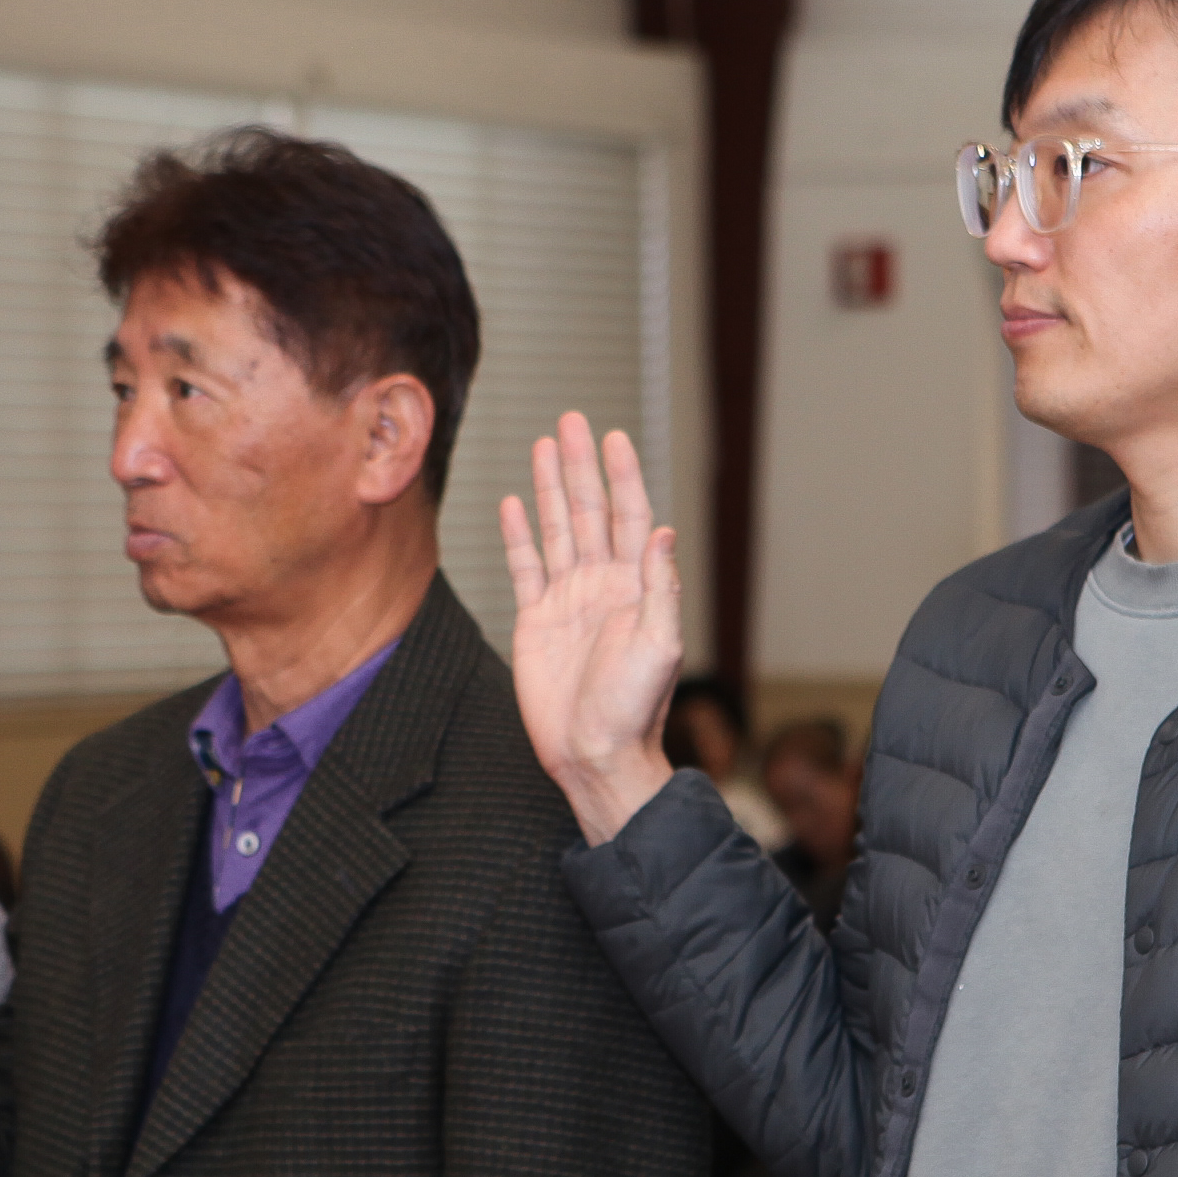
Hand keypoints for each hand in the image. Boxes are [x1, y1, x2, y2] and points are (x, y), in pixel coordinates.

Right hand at [498, 411, 683, 844]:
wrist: (594, 754)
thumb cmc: (635, 709)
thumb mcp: (660, 646)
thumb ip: (660, 587)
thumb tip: (666, 530)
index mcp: (636, 586)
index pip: (630, 517)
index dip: (622, 477)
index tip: (613, 437)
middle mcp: (602, 585)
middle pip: (590, 511)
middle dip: (581, 466)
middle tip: (572, 421)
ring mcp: (568, 600)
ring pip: (557, 529)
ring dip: (550, 488)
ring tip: (543, 446)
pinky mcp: (536, 621)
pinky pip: (525, 567)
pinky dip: (518, 535)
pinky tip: (512, 503)